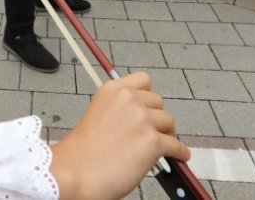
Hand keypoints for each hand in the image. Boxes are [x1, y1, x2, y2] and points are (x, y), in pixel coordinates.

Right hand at [50, 72, 190, 199]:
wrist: (75, 173)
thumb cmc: (81, 152)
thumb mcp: (98, 115)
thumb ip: (120, 110)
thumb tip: (142, 119)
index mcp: (112, 90)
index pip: (143, 80)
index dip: (147, 95)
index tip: (147, 106)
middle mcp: (129, 99)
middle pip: (158, 101)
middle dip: (156, 116)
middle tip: (152, 130)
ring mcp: (142, 120)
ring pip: (169, 122)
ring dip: (166, 134)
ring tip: (162, 145)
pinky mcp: (153, 142)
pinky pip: (176, 145)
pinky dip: (180, 152)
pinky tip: (180, 156)